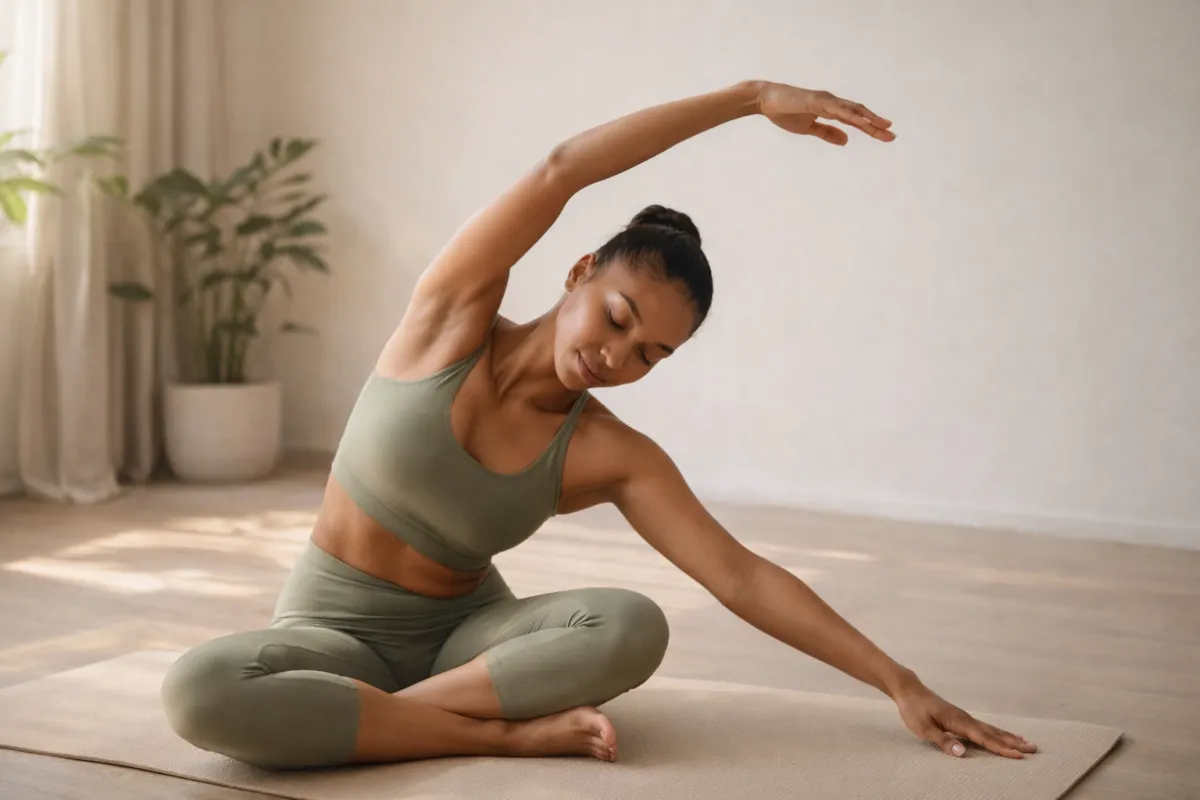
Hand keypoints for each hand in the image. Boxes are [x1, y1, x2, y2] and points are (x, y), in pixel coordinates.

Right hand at [756, 82, 895, 144]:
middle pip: (859, 114)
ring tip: (883, 127)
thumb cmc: (786, 112)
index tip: (886, 136)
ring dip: (868, 119)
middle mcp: (832, 102)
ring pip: (852, 111)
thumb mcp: (809, 128)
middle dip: (876, 125)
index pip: (855, 119)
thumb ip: (827, 133)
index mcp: (831, 109)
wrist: (766, 100)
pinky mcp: (815, 101)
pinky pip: (836, 109)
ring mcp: (825, 100)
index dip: (871, 127)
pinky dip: (850, 115)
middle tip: (892, 136)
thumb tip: (847, 141)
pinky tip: (860, 122)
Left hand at [893, 677, 1037, 758]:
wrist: (910, 690)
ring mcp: (965, 717)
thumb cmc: (914, 710)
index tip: (1019, 756)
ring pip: (992, 729)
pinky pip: (984, 727)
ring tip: (1027, 743)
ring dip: (1009, 737)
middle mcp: (966, 718)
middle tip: (1034, 750)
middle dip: (1014, 743)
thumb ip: (942, 740)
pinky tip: (1003, 736)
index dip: (1002, 748)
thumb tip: (962, 753)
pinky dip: (998, 733)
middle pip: (994, 733)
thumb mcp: (923, 728)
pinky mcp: (961, 718)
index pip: (984, 738)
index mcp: (958, 722)